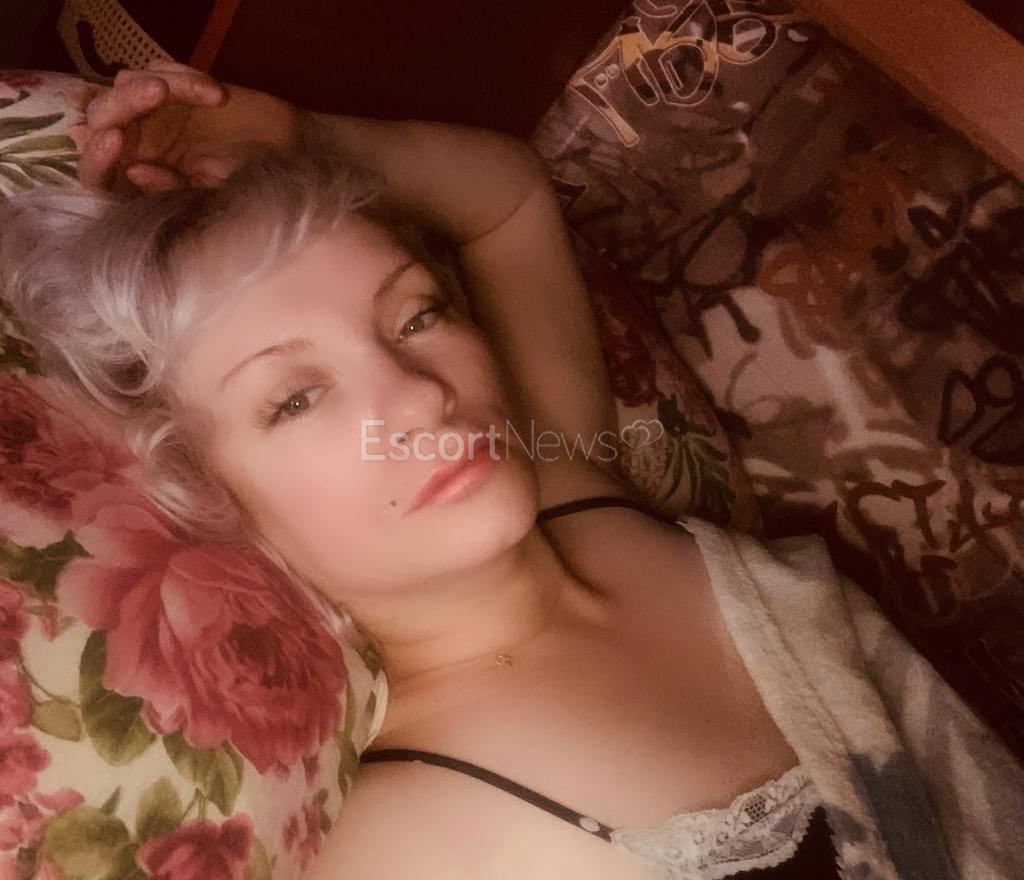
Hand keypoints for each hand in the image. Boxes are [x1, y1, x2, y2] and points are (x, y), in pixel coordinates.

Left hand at [78, 59, 299, 192]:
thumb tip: (134, 171)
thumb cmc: (250, 183)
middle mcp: (135, 145)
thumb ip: (174, 188)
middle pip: (100, 116)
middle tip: (160, 92)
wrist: (286, 155)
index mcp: (138, 180)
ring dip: (158, 82)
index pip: (96, 173)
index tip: (114, 140)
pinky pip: (158, 66)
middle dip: (124, 102)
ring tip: (208, 93)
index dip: (96, 157)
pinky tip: (217, 95)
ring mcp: (150, 113)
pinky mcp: (170, 86)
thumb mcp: (214, 194)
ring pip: (124, 83)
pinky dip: (185, 75)